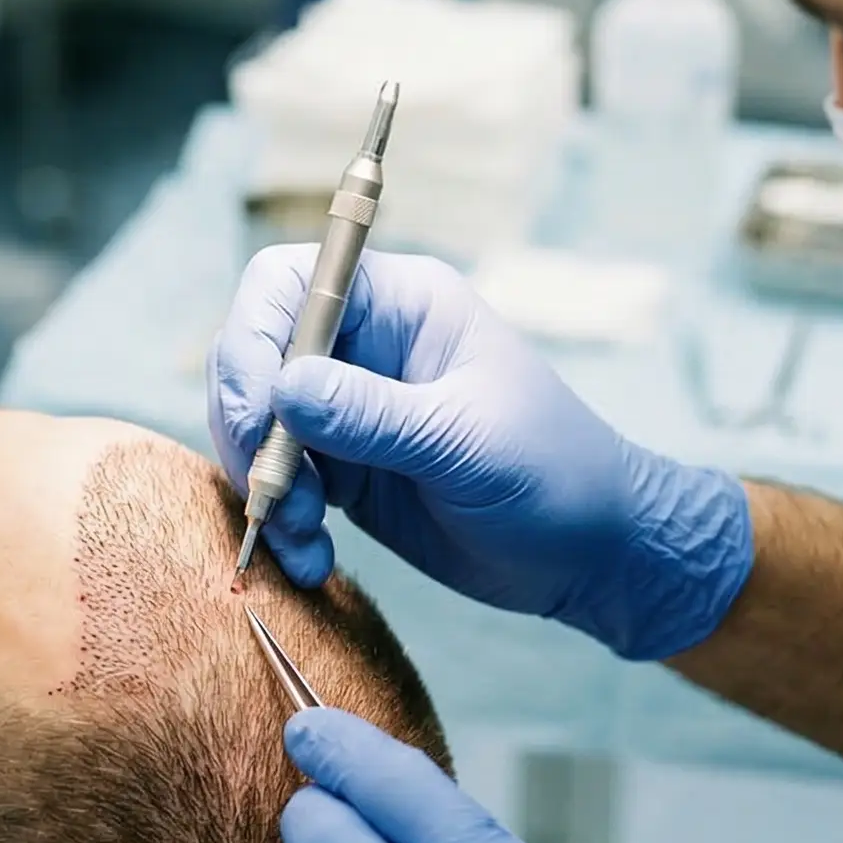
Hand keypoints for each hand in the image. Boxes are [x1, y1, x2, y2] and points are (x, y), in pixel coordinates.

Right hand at [208, 247, 751, 661]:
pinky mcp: (344, 469)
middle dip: (249, 428)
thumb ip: (371, 415)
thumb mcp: (464, 442)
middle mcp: (363, 346)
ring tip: (303, 539)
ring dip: (263, 486)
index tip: (257, 412)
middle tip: (274, 495)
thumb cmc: (553, 475)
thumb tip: (282, 386)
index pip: (287, 285)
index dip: (254, 339)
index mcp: (401, 304)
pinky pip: (279, 482)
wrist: (593, 555)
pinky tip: (312, 557)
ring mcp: (348, 409)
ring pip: (257, 426)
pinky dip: (280, 521)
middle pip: (254, 355)